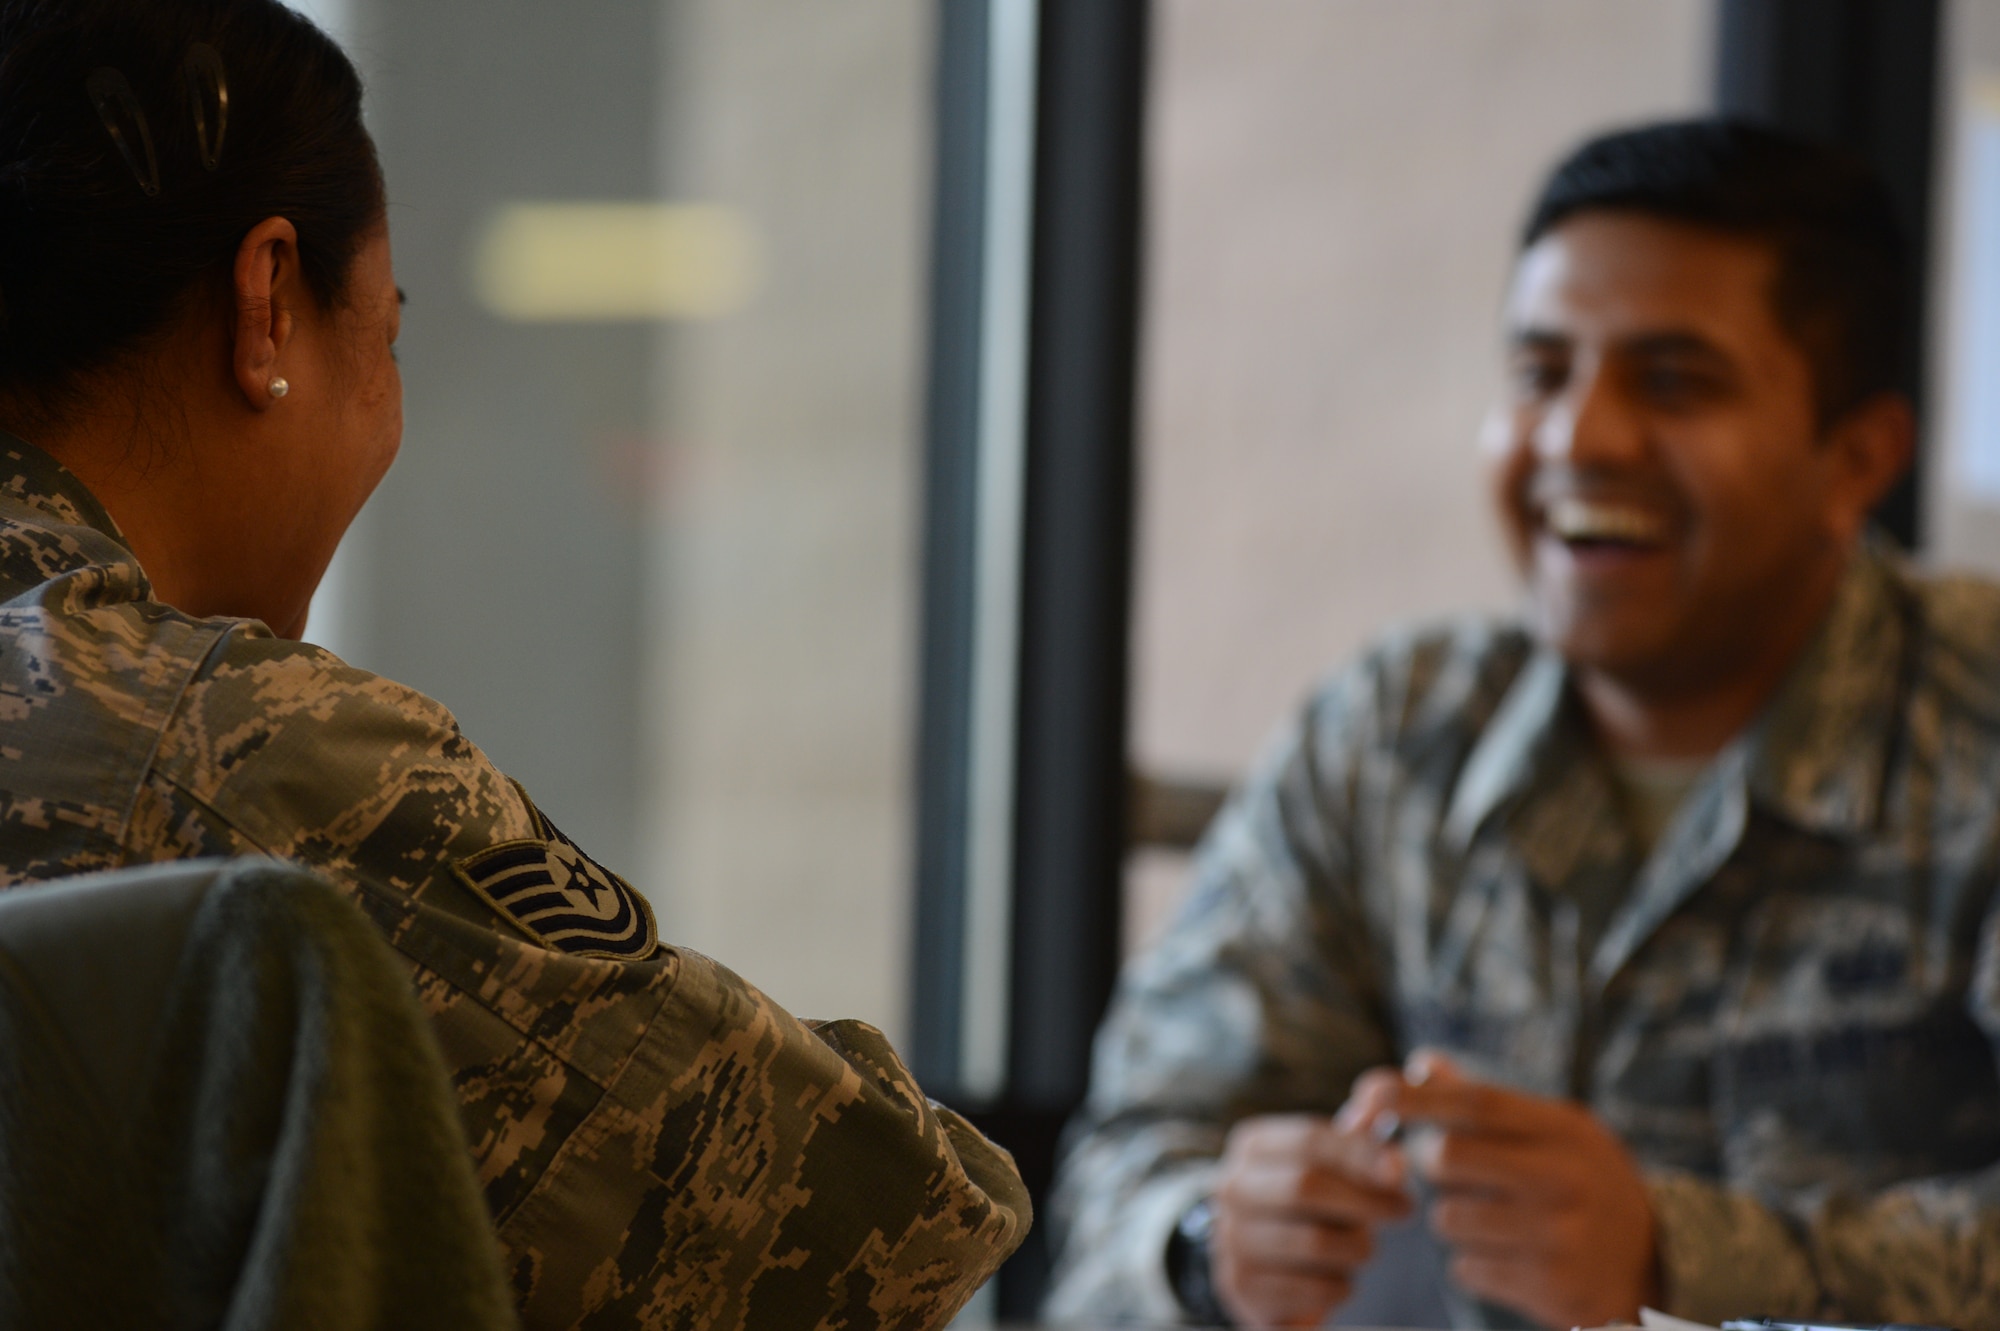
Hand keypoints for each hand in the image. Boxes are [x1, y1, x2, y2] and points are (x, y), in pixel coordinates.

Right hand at [1210, 1087, 1413, 1328]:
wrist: (1260, 1261)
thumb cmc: (1308, 1204)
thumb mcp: (1326, 1165)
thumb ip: (1355, 1143)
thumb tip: (1386, 1131)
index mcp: (1252, 1146)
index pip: (1310, 1140)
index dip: (1360, 1153)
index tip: (1400, 1169)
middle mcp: (1231, 1187)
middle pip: (1307, 1186)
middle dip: (1365, 1199)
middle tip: (1402, 1208)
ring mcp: (1230, 1237)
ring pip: (1314, 1241)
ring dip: (1356, 1246)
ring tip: (1363, 1246)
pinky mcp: (1242, 1285)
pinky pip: (1312, 1288)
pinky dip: (1340, 1285)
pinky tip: (1338, 1276)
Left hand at [1392, 1051, 1659, 1329]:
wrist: (1655, 1262)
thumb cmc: (1581, 1180)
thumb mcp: (1552, 1131)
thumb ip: (1486, 1101)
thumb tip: (1420, 1063)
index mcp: (1565, 1130)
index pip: (1475, 1103)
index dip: (1416, 1096)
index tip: (1368, 1092)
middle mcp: (1566, 1179)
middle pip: (1447, 1160)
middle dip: (1427, 1163)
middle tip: (1444, 1169)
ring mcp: (1561, 1237)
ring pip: (1447, 1219)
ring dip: (1450, 1217)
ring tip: (1486, 1215)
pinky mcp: (1552, 1287)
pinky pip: (1466, 1268)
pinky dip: (1470, 1260)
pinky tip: (1504, 1252)